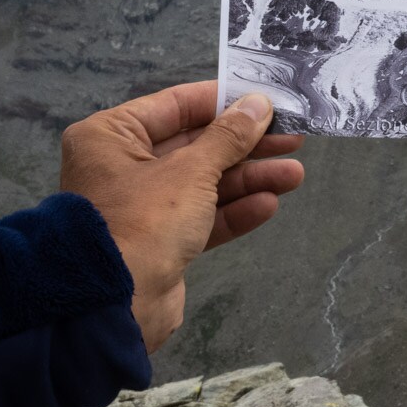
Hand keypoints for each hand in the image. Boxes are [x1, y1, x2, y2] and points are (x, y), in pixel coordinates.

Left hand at [60, 80, 304, 351]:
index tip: (268, 100)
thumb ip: (229, 136)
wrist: (115, 307)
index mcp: (113, 136)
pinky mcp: (158, 242)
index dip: (226, 102)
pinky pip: (200, 217)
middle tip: (292, 139)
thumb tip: (259, 103)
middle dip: (246, 146)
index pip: (177, 105)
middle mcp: (122, 165)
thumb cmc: (145, 220)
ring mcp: (141, 206)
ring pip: (203, 183)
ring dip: (248, 179)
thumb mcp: (192, 170)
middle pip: (195, 145)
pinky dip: (232, 210)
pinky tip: (268, 204)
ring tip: (294, 175)